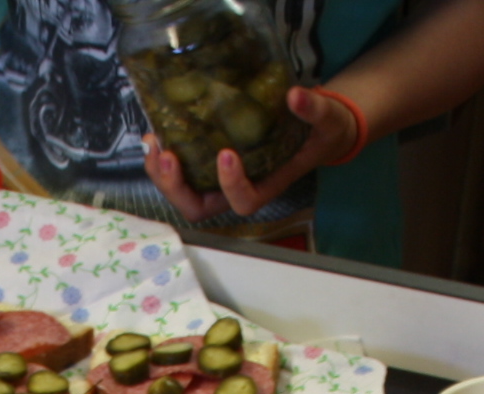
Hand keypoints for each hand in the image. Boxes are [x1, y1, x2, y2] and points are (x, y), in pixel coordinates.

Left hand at [141, 86, 363, 221]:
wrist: (318, 129)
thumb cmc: (323, 131)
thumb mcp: (328, 119)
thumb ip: (315, 109)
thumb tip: (294, 95)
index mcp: (267, 185)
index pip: (244, 201)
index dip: (231, 185)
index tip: (227, 153)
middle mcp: (239, 188)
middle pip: (200, 207)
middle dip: (178, 187)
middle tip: (169, 154)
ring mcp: (221, 179)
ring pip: (184, 194)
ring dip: (163, 174)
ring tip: (155, 142)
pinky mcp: (210, 163)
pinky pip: (182, 171)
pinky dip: (165, 158)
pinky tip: (157, 134)